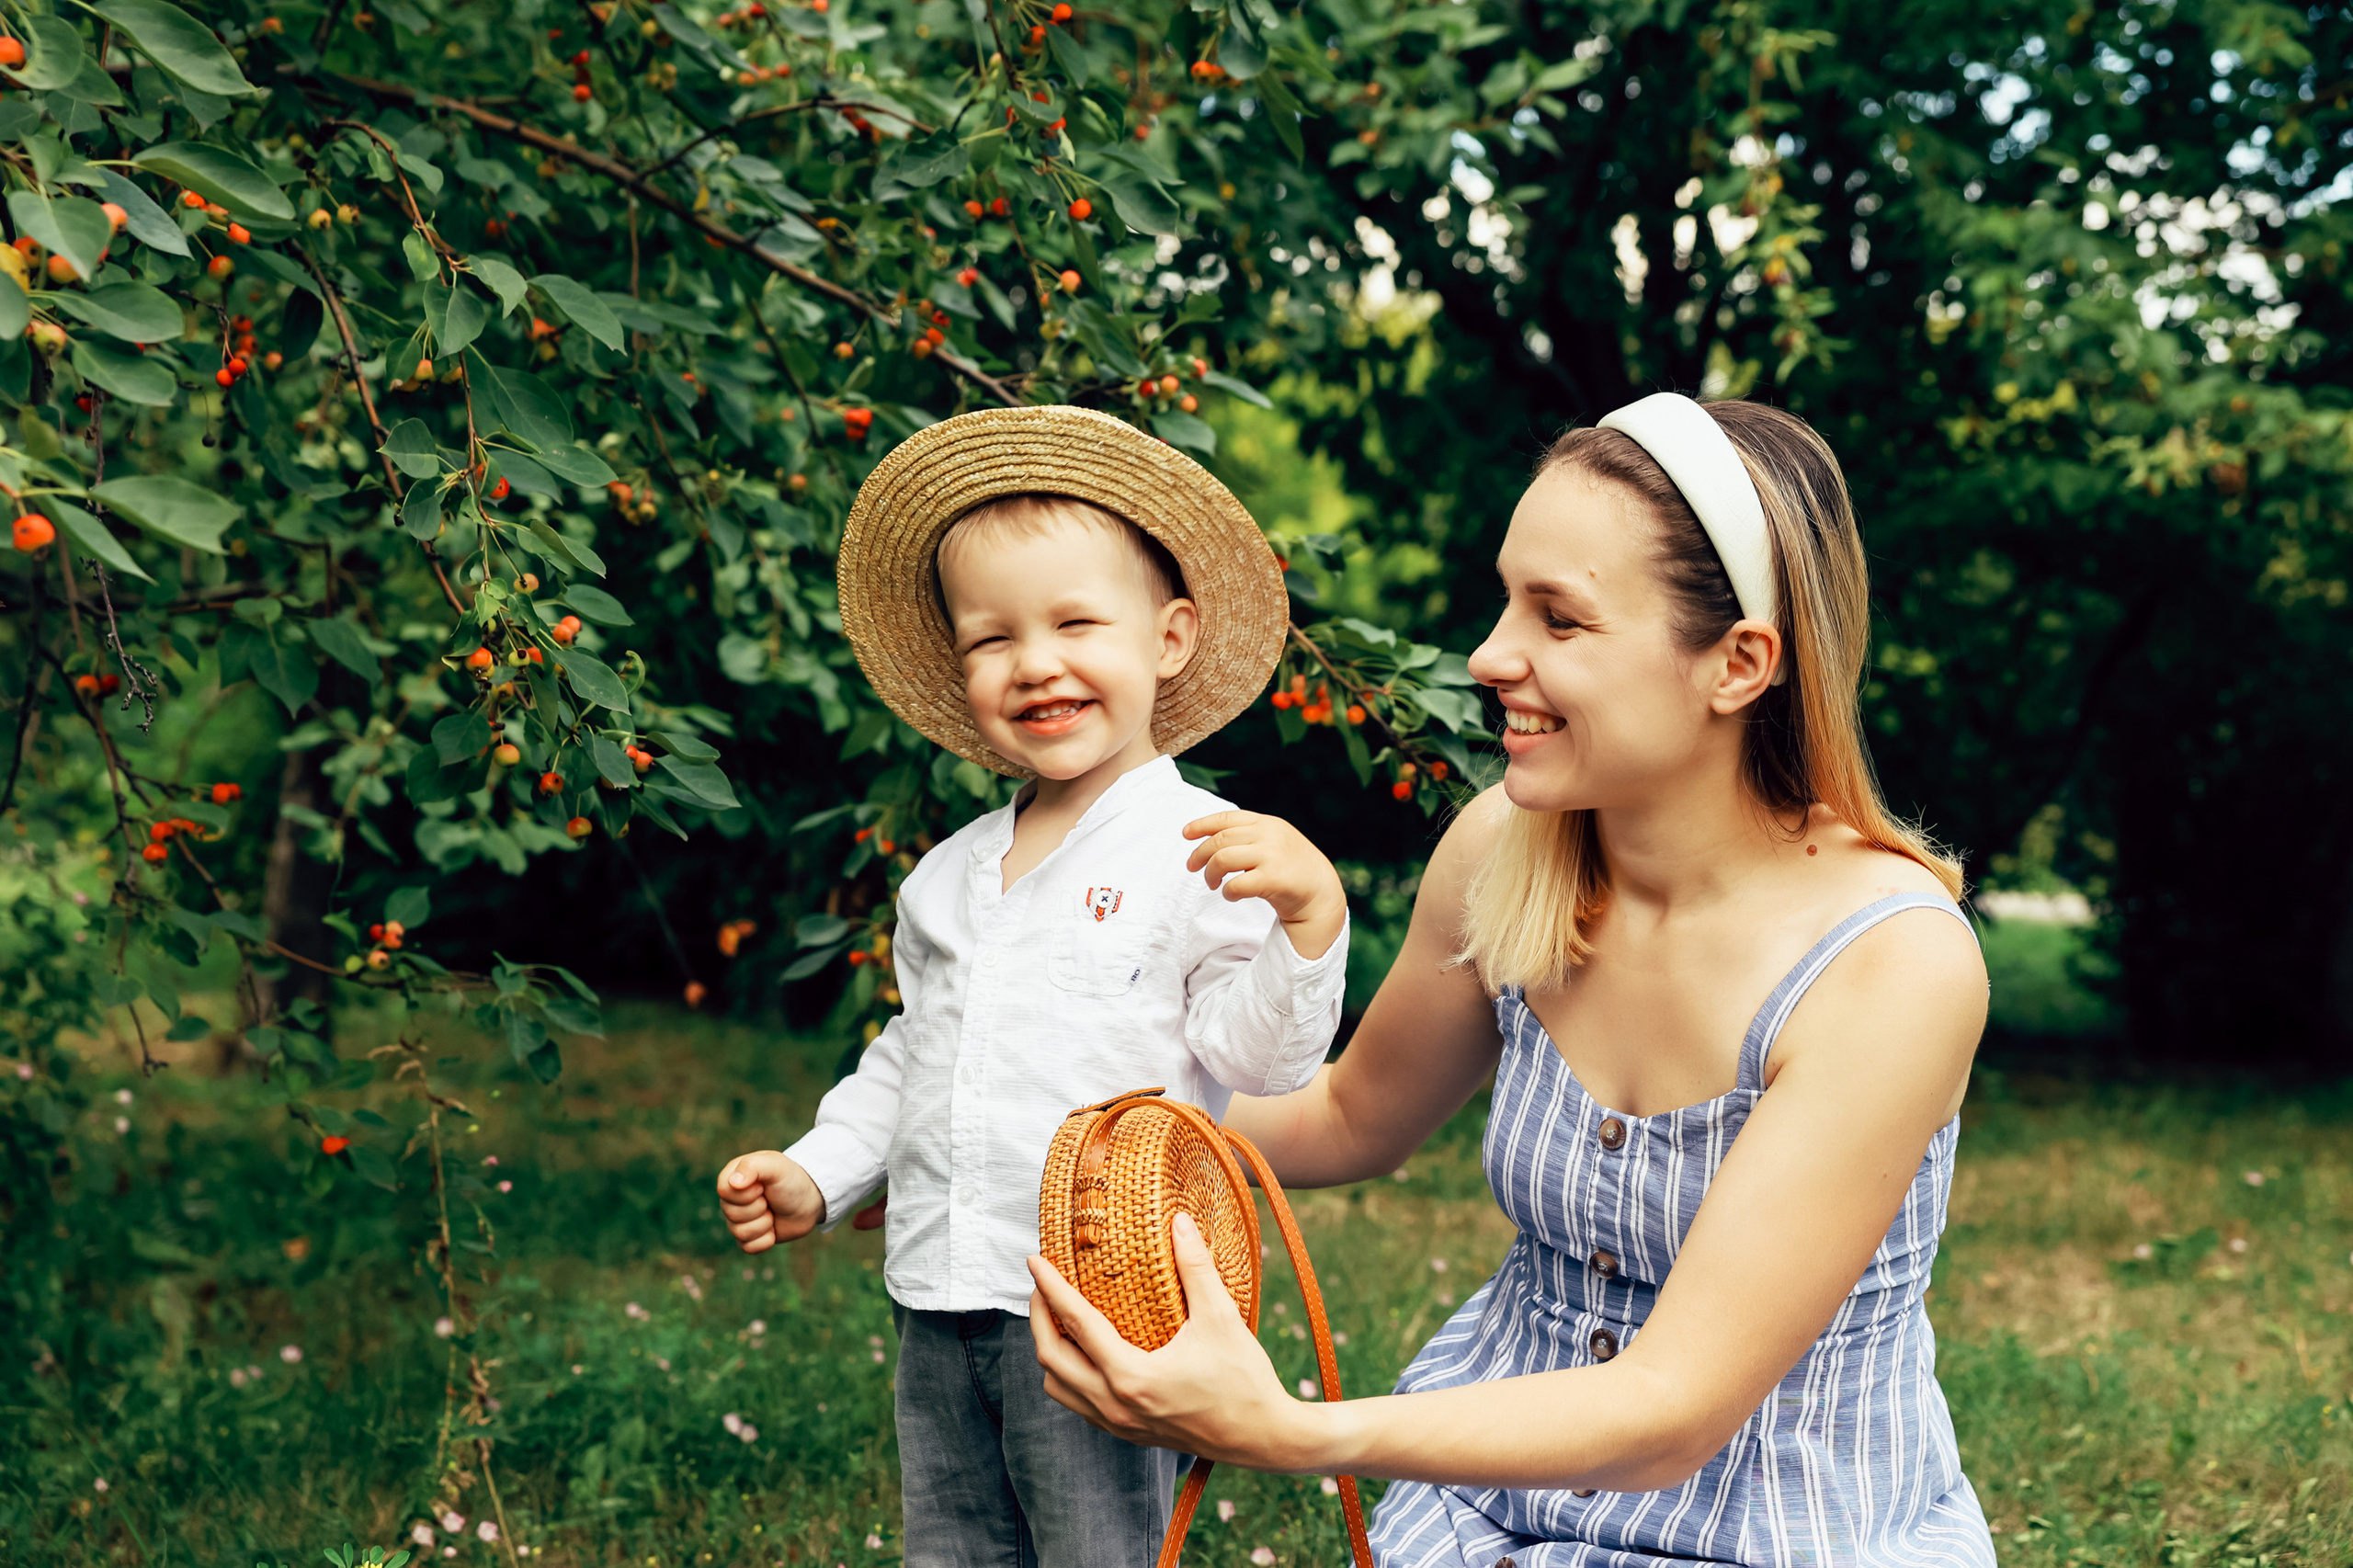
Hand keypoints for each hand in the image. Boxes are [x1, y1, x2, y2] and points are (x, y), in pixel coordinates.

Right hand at [716, 1150, 826, 1252]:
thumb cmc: (792, 1180)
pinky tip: (773, 1228)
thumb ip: (753, 1166)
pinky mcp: (748, 1237)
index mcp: (732, 1176)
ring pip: (739, 1232)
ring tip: (773, 1212)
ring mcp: (738, 1219)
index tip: (762, 1187)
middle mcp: (731, 1199)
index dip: (746, 1194)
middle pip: (731, 1214)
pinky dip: (765, 1240)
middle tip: (770, 1200)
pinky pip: (747, 1247)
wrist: (810, 1201)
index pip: (724, 1191)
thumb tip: (733, 1183)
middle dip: (759, 1209)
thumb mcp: (776, 1166)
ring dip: (764, 1224)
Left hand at [1026, 1212, 1321, 1471]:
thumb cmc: (1244, 1380)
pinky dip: (1068, 1374)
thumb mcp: (1221, 1317)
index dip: (1050, 1288)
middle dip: (1038, 1317)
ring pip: (1058, 1387)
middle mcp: (1116, 1404)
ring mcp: (1119, 1423)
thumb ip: (1196, 1268)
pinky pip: (1079, 1403)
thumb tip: (1178, 1222)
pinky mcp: (1128, 1432)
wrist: (1263, 1437)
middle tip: (1040, 1284)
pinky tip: (1085, 1351)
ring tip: (1057, 1317)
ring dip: (1049, 1350)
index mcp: (1132, 1376)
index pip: (1076, 1323)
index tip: (1035, 1260)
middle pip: (1051, 1359)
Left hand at [1182, 810, 1347, 959]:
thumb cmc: (1292, 868)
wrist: (1322, 893)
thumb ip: (1250, 835)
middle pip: (1219, 840)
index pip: (1226, 818)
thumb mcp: (1275, 841)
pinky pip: (1236, 884)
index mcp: (1267, 823)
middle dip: (1200, 854)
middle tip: (1193, 868)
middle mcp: (1269, 835)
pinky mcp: (1273, 879)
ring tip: (1212, 884)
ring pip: (1222, 859)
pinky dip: (1227, 892)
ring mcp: (1272, 855)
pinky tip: (1231, 895)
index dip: (1202, 825)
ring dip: (1210, 873)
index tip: (1185, 834)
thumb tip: (1211, 838)